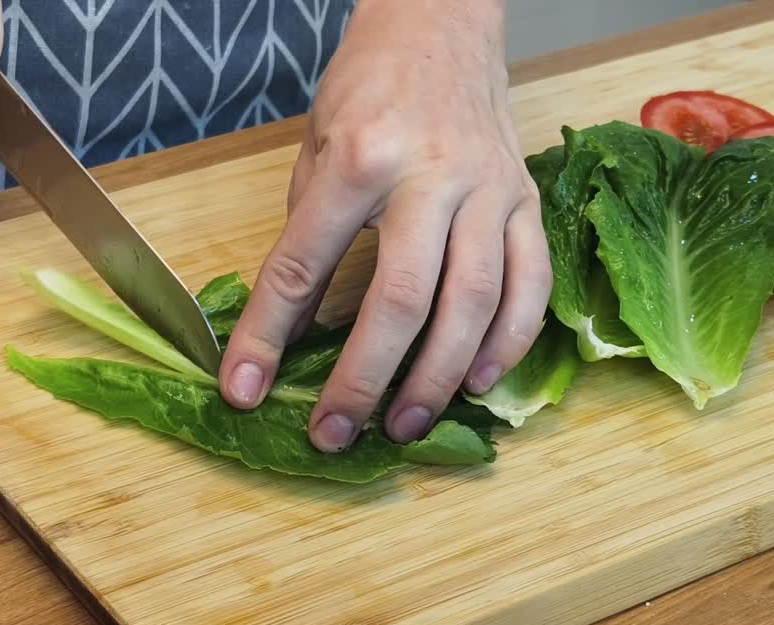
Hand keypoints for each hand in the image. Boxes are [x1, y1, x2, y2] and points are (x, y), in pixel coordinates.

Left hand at [219, 0, 550, 451]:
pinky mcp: (525, 201)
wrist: (443, 27)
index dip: (266, 337)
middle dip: (363, 381)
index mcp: (360, 159)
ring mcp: (488, 190)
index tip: (243, 390)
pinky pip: (530, 283)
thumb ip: (308, 239)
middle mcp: (430, 176)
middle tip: (336, 434)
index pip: (302, 265)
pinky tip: (478, 381)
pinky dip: (507, 341)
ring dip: (437, 377)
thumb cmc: (370, 90)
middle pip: (399, 300)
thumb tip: (290, 334)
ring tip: (406, 425)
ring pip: (472, 302)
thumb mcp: (316, 152)